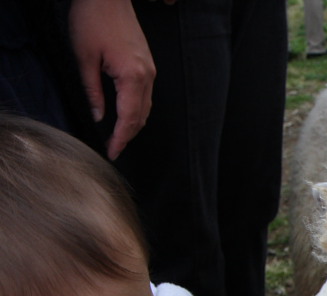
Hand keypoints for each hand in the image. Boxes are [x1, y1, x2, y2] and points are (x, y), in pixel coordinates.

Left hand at [68, 0, 154, 159]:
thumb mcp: (84, 58)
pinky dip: (137, 109)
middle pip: (141, 116)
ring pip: (146, 107)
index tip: (113, 153)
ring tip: (118, 136)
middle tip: (114, 149)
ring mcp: (150, 70)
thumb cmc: (93, 20)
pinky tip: (125, 114)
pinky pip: (146, 94)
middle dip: (128, 135)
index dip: (121, 139)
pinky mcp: (148, 64)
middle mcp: (147, 76)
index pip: (129, 118)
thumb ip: (92, 91)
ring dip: (134, 124)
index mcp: (133, 76)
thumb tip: (98, 116)